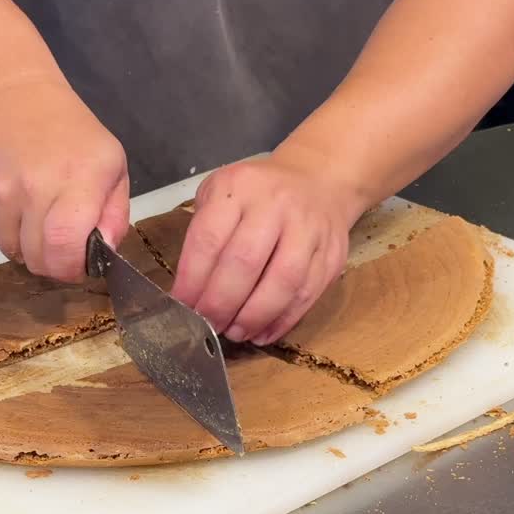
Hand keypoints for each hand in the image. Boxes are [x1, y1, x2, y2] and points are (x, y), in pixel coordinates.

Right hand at [0, 80, 129, 281]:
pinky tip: (9, 205)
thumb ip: (114, 214)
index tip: (75, 265)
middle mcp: (31, 188)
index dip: (69, 268)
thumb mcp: (111, 164)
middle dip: (50, 261)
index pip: (63, 247)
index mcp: (75, 181)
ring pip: (9, 249)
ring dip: (23, 244)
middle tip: (56, 242)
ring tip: (32, 214)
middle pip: (35, 257)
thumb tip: (103, 253)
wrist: (11, 96)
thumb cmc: (71, 134)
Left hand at [172, 148, 372, 344]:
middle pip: (245, 262)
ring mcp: (309, 229)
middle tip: (207, 325)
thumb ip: (203, 232)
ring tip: (235, 333)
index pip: (209, 239)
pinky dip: (282, 321)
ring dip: (254, 316)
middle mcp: (277, 205)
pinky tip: (262, 333)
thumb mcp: (221, 193)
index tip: (182, 307)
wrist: (319, 180)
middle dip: (221, 303)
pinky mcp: (332, 254)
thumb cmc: (257, 195)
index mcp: (239, 187)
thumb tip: (188, 292)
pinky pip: (307, 294)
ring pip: (283, 282)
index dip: (192, 280)